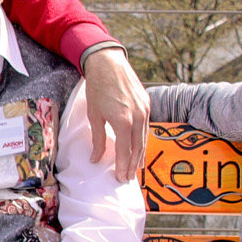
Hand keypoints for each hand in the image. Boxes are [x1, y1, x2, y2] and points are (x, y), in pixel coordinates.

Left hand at [82, 46, 148, 180]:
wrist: (108, 63)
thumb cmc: (98, 88)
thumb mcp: (94, 115)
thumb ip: (97, 139)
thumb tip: (95, 158)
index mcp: (123, 121)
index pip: (125, 151)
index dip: (123, 166)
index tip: (120, 178)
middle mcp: (138, 117)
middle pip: (138, 148)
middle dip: (133, 164)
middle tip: (128, 177)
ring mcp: (145, 110)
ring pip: (144, 138)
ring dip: (140, 154)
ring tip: (135, 167)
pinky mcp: (147, 104)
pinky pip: (146, 127)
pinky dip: (143, 139)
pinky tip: (139, 147)